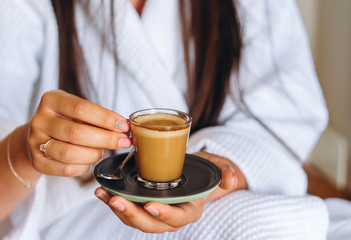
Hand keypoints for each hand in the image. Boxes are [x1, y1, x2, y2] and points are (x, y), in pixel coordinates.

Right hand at [27, 90, 130, 176]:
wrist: (41, 137)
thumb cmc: (68, 121)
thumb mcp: (79, 112)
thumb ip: (98, 118)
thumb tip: (124, 128)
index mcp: (51, 100)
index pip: (81, 108)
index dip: (105, 118)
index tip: (124, 126)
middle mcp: (40, 120)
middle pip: (76, 132)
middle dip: (106, 139)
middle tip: (124, 142)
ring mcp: (35, 142)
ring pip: (70, 153)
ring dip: (94, 154)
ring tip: (104, 151)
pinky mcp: (37, 162)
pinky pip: (66, 169)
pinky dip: (83, 167)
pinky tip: (89, 161)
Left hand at [95, 151, 246, 232]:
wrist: (194, 173)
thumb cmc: (205, 171)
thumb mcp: (219, 168)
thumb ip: (226, 173)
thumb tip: (231, 180)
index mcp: (190, 209)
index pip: (178, 217)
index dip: (164, 215)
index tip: (150, 205)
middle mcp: (172, 216)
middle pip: (151, 223)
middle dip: (133, 214)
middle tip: (117, 200)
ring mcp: (156, 213)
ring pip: (136, 219)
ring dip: (118, 209)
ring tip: (104, 195)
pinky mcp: (143, 206)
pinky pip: (128, 209)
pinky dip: (114, 202)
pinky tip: (102, 191)